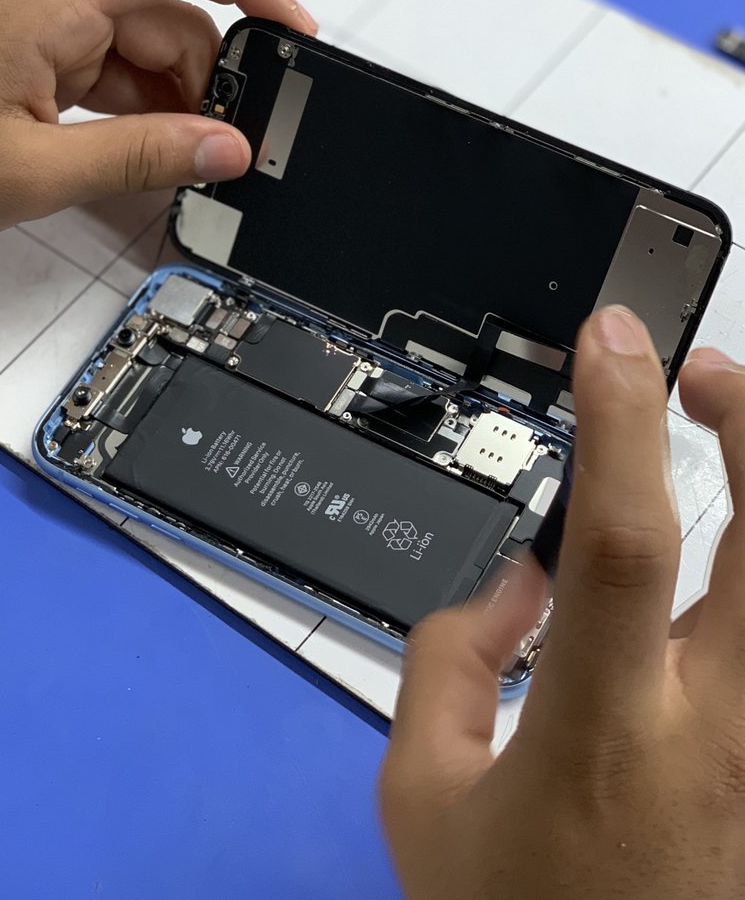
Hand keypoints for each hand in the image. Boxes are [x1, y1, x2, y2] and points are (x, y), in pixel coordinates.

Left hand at [0, 0, 314, 248]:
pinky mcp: (32, 59)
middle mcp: (53, 2)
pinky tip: (143, 155)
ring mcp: (42, 29)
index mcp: (53, 5)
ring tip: (177, 167)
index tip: (295, 28)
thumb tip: (224, 149)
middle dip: (209, 85)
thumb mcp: (36, 171)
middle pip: (170, 21)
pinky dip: (136, 114)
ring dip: (172, 107)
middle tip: (226, 152)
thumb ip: (142, 157)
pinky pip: (108, 75)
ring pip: (142, 53)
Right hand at [380, 305, 744, 899]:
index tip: (612, 342)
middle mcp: (722, 733)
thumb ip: (445, 658)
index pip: (631, 542)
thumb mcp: (423, 793)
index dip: (625, 421)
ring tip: (720, 433)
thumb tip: (515, 581)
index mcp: (606, 731)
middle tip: (699, 379)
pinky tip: (727, 549)